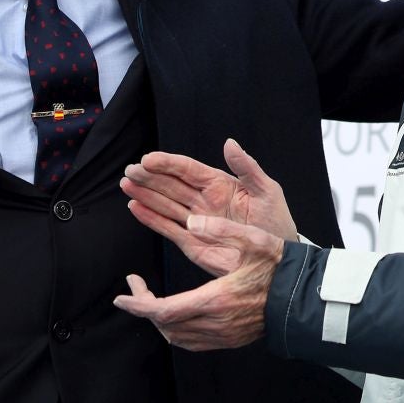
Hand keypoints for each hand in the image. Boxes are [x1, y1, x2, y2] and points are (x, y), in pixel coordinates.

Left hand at [115, 215, 284, 350]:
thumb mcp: (254, 239)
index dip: (138, 305)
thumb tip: (191, 221)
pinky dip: (176, 329)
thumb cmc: (280, 267)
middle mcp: (215, 323)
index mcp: (215, 299)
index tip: (121, 296)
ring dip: (159, 319)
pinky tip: (176, 312)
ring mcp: (222, 336)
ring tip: (152, 298)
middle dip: (144, 308)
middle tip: (135, 288)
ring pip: (176, 336)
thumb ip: (222, 229)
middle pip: (164, 325)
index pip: (163, 310)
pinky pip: (192, 341)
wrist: (305, 298)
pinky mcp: (229, 340)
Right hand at [121, 141, 297, 241]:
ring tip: (126, 184)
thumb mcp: (267, 191)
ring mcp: (196, 220)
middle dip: (150, 176)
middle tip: (130, 170)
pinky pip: (168, 227)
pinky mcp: (192, 241)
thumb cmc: (275, 221)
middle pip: (171, 185)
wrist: (277, 259)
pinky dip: (150, 218)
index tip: (148, 159)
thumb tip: (230, 143)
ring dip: (145, 194)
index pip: (189, 170)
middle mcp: (204, 199)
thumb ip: (247, 168)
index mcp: (220, 184)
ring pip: (165, 204)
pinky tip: (135, 207)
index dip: (168, 163)